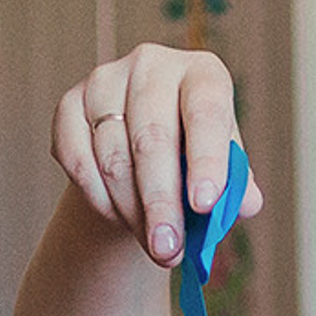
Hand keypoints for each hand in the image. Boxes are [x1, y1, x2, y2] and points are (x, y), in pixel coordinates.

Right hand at [52, 43, 263, 269]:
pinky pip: (78, 161)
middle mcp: (152, 66)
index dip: (206, 159)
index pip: (206, 111)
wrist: (141, 156)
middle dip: (161, 203)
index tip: (205, 205)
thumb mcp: (223, 170)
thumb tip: (247, 203)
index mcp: (203, 73)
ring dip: (132, 211)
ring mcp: (105, 81)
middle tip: (168, 250)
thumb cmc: (192, 160)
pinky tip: (120, 218)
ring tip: (153, 245)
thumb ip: (237, 186)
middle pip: (152, 139)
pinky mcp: (69, 104)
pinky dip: (100, 199)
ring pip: (113, 158)